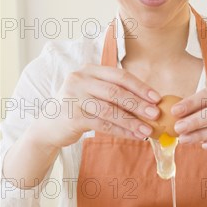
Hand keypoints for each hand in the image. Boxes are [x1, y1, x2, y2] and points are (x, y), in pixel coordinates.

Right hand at [32, 64, 160, 148]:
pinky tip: (134, 136)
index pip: (119, 75)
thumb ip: (115, 93)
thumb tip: (149, 103)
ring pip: (110, 110)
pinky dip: (121, 131)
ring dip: (131, 121)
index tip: (156, 98)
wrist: (50, 125)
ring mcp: (74, 98)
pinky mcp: (72, 117)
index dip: (140, 86)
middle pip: (116, 92)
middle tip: (155, 114)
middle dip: (138, 104)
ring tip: (147, 130)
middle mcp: (80, 80)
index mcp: (90, 70)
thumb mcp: (94, 93)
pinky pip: (102, 125)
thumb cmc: (80, 108)